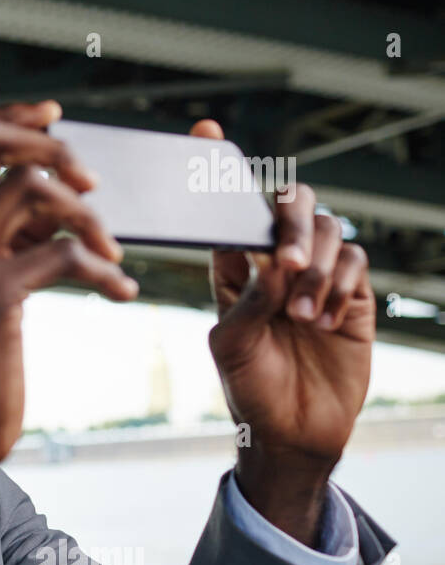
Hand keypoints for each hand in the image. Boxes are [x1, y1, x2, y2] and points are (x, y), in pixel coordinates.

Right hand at [0, 100, 136, 564]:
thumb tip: (50, 201)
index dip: (8, 117)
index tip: (53, 118)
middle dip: (50, 144)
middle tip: (91, 180)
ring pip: (31, 186)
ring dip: (88, 212)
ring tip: (110, 248)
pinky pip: (64, 253)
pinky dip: (105, 268)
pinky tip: (120, 291)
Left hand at [194, 120, 374, 543]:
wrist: (293, 433)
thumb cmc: (249, 389)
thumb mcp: (229, 346)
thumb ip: (247, 300)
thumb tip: (277, 263)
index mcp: (234, 270)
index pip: (229, 211)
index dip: (219, 171)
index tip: (207, 131)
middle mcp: (277, 265)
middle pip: (289, 205)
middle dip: (290, 223)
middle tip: (287, 261)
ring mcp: (319, 277)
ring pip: (329, 231)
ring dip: (315, 268)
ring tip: (300, 316)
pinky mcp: (355, 296)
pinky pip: (356, 264)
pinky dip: (339, 284)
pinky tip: (322, 320)